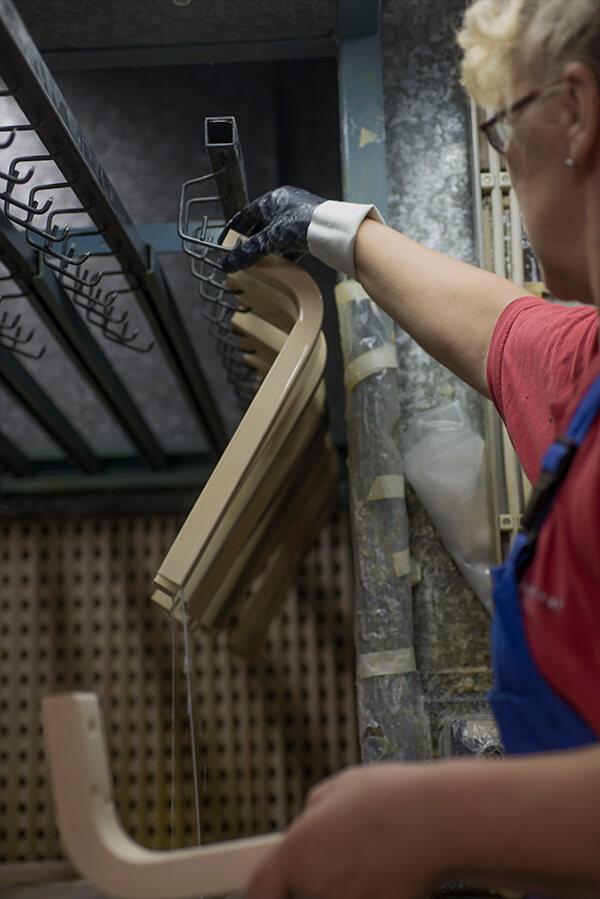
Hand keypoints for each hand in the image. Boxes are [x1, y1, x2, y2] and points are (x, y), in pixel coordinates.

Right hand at [220, 185, 323, 271]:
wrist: (333, 229)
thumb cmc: (302, 224)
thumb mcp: (270, 239)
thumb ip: (249, 251)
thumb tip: (229, 263)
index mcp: (272, 200)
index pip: (246, 214)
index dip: (234, 228)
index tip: (226, 240)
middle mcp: (285, 204)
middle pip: (261, 224)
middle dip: (251, 240)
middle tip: (242, 253)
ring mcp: (299, 215)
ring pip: (277, 233)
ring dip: (268, 247)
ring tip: (261, 261)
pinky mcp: (311, 227)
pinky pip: (292, 240)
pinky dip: (285, 251)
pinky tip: (283, 263)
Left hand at [246, 763, 447, 898]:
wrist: (442, 821)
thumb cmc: (395, 799)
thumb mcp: (341, 785)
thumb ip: (314, 808)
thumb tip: (310, 818)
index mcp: (299, 851)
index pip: (261, 888)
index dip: (266, 890)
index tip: (272, 887)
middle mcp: (317, 886)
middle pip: (299, 894)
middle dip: (310, 878)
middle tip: (338, 855)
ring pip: (332, 896)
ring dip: (343, 884)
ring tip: (368, 855)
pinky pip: (361, 898)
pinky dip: (368, 890)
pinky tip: (385, 868)